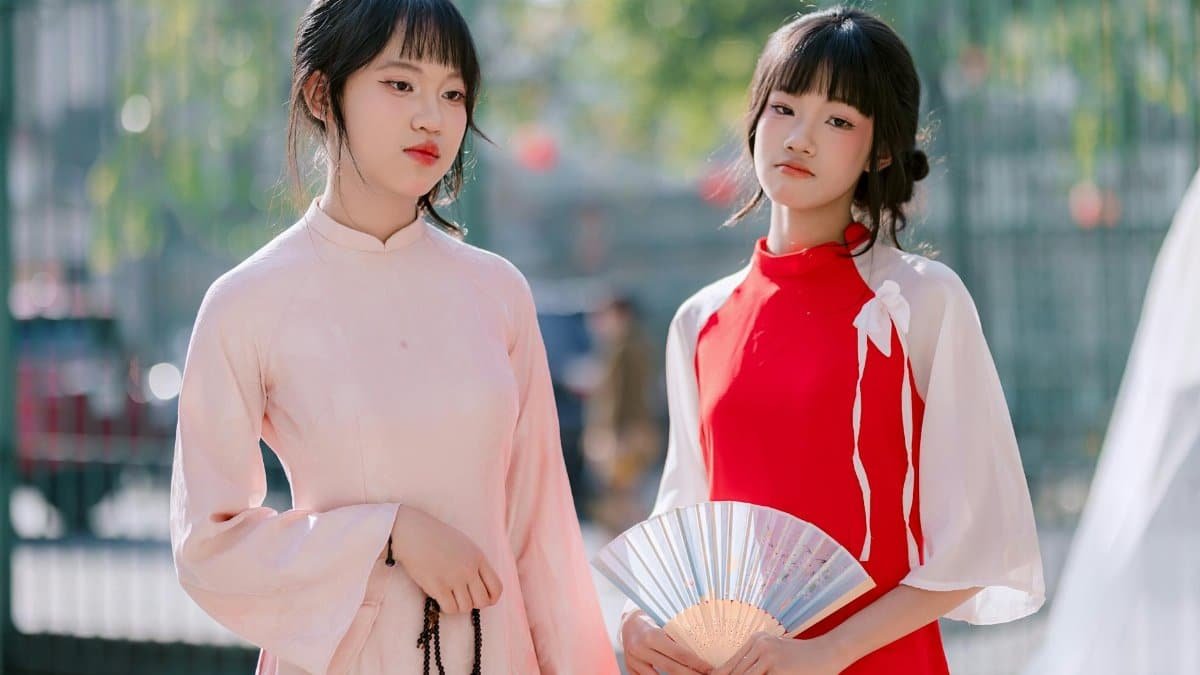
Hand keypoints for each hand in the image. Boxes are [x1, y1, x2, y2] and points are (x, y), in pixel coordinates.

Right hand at [391, 506, 502, 614]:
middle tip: (462, 597)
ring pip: (466, 607)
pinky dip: (446, 608)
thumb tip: (481, 588)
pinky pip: (450, 608)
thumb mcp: (465, 545)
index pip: (497, 588)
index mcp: (478, 558)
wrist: (414, 533)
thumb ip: (476, 563)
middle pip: (482, 601)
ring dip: (458, 606)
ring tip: (449, 596)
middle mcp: (469, 569)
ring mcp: (454, 578)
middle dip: (474, 604)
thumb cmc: (438, 539)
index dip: (491, 598)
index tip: (481, 598)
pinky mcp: (438, 586)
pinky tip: (440, 598)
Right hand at [620, 610, 711, 674]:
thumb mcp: (663, 623)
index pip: (679, 653)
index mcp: (651, 636)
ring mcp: (633, 662)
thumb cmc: (651, 620)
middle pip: (671, 668)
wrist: (628, 624)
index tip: (709, 668)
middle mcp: (640, 650)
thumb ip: (677, 636)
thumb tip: (701, 647)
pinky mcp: (630, 669)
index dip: (696, 663)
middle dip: (690, 674)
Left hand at [712, 632, 848, 674]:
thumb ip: (757, 660)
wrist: (827, 652)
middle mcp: (760, 645)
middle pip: (736, 673)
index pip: (732, 664)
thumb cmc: (801, 656)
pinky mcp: (778, 669)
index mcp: (756, 640)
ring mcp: (768, 656)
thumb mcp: (775, 652)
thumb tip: (734, 672)